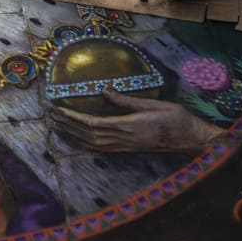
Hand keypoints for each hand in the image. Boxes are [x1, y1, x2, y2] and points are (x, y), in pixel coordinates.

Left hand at [49, 87, 222, 151]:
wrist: (191, 139)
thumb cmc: (176, 119)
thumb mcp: (152, 105)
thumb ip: (126, 101)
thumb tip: (104, 91)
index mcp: (128, 127)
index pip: (92, 124)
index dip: (72, 117)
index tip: (58, 108)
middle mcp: (123, 140)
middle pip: (87, 135)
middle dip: (66, 125)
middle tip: (50, 115)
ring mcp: (125, 147)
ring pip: (92, 143)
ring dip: (73, 134)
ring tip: (58, 125)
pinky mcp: (128, 149)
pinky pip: (101, 147)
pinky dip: (86, 142)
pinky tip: (78, 137)